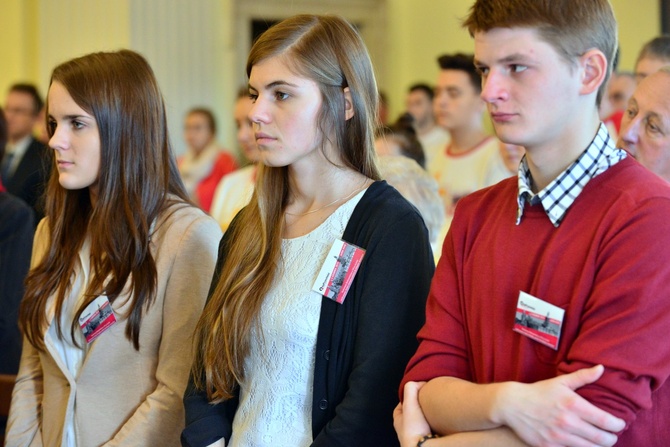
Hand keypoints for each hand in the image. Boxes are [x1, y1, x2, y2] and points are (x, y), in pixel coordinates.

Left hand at [395, 381, 432, 446]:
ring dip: (431, 415)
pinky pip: (434, 429)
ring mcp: (418, 435)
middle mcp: (407, 429)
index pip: (402, 404)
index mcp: (399, 421)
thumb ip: (411, 388)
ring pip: (424, 421)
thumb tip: (419, 383)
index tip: (418, 391)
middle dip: (422, 405)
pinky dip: (438, 424)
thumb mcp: (409, 403)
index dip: (410, 396)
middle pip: (414, 412)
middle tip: (430, 400)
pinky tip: (443, 421)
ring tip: (438, 410)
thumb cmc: (414, 431)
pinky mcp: (429, 440)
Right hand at [496, 365, 625, 446]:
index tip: (619, 424)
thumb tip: (601, 368)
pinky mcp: (550, 446)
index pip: (606, 421)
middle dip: (612, 439)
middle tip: (611, 436)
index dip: (618, 425)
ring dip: (598, 446)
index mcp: (573, 404)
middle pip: (602, 439)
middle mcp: (568, 422)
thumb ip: (583, 376)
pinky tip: (581, 444)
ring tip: (599, 441)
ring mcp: (558, 436)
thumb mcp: (560, 382)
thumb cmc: (538, 392)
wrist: (512, 405)